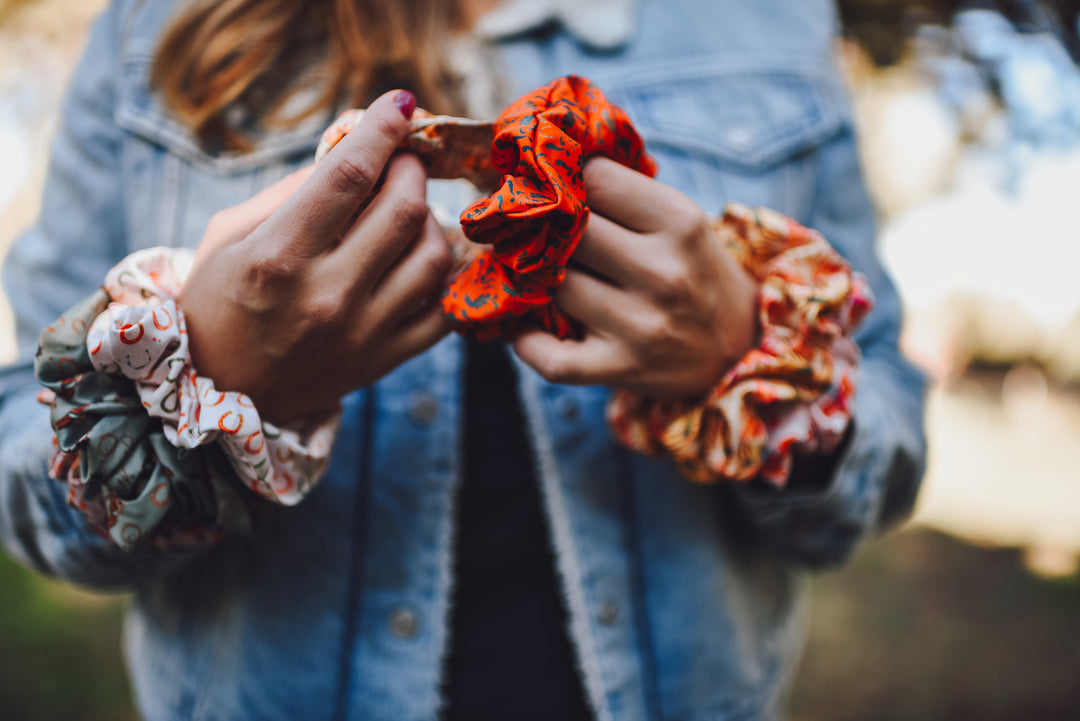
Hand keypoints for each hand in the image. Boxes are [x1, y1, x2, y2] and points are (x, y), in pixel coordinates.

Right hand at [180, 90, 452, 422]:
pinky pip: (444, 310)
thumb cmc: (218, 302)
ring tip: (406, 211)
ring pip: (433, 256)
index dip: (380, 130)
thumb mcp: (228, 236)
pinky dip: (444, 274)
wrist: (220, 390)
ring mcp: (363, 333)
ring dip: (429, 218)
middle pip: (402, 209)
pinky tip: (423, 255)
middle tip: (399, 161)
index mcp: (277, 257)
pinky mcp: (385, 359)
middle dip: (409, 169)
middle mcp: (327, 296)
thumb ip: (291, 192)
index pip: (347, 177)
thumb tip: (350, 150)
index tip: (398, 105)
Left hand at [513, 157, 757, 398]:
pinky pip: (546, 354)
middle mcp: (663, 273)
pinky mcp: (620, 369)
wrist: (737, 351)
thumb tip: (538, 166)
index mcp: (680, 222)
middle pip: (567, 232)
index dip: (565, 179)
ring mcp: (642, 326)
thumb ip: (622, 194)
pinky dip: (522, 337)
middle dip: (543, 228)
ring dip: (533, 279)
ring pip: (552, 285)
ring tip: (531, 272)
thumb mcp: (679, 222)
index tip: (553, 188)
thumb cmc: (693, 273)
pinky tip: (523, 321)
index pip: (593, 179)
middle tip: (528, 230)